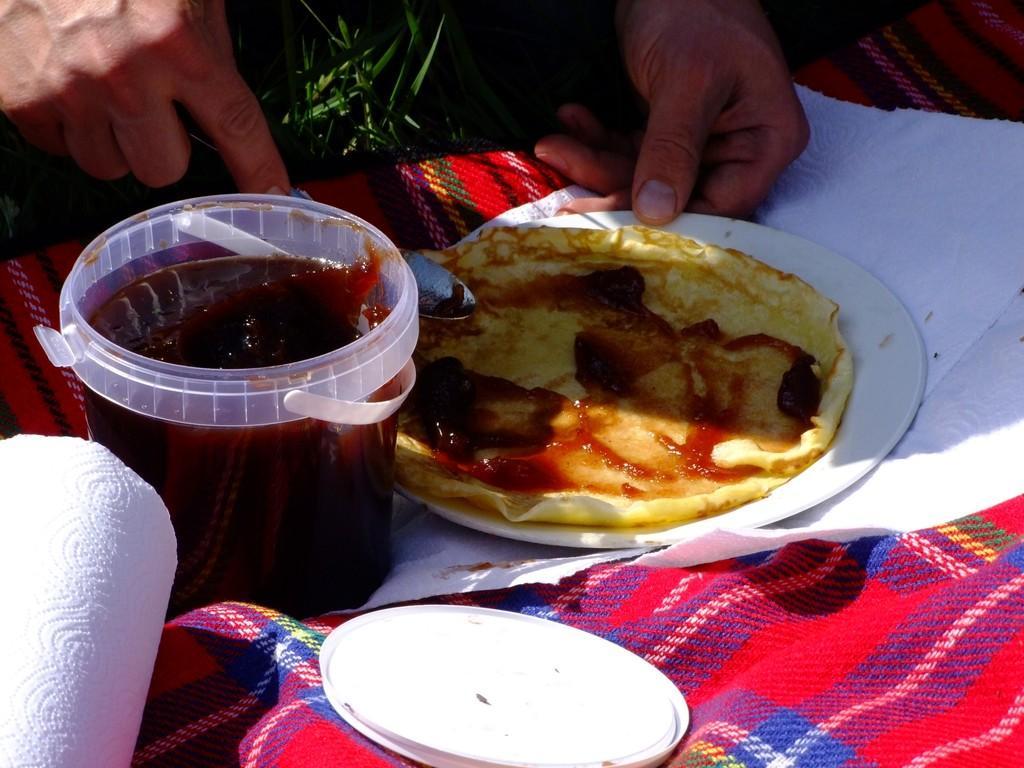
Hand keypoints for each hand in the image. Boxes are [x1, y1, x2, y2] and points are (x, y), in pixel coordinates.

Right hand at [0, 0, 288, 190]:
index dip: (260, 167)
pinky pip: (59, 150)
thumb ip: (210, 51)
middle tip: (154, 108)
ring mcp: (69, 90)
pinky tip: (68, 87)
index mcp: (179, 44)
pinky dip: (67, 128)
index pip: (236, 126)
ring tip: (105, 93)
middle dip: (163, 145)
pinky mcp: (21, 99)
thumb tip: (232, 114)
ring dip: (113, 141)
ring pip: (109, 166)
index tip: (276, 192)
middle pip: (163, 169)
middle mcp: (126, 76)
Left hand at [534, 0, 807, 222]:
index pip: (722, 205)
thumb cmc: (695, 9)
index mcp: (767, 140)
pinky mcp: (667, 129)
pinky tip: (569, 120)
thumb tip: (657, 213)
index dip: (671, 220)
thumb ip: (673, 147)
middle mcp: (740, 148)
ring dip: (593, 161)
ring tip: (551, 144)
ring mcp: (702, 140)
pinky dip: (596, 139)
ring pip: (642, 175)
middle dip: (614, 187)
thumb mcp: (687, 78)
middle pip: (675, 196)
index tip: (616, 223)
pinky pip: (629, 150)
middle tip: (564, 192)